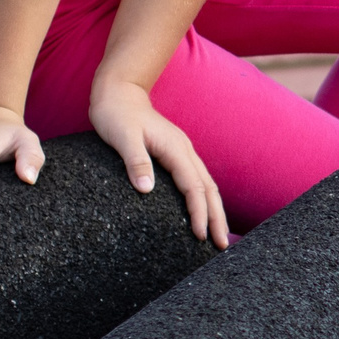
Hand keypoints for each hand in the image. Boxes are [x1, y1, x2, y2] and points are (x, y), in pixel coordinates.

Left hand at [89, 75, 227, 247]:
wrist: (118, 92)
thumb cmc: (116, 114)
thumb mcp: (122, 137)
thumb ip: (135, 161)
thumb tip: (146, 189)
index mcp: (175, 149)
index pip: (194, 187)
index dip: (198, 213)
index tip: (199, 237)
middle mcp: (185, 151)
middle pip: (209, 189)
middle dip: (217, 218)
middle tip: (223, 246)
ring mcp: (182, 152)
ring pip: (206, 185)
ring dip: (214, 210)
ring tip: (218, 235)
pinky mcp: (175, 154)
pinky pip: (196, 180)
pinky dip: (204, 199)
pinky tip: (203, 211)